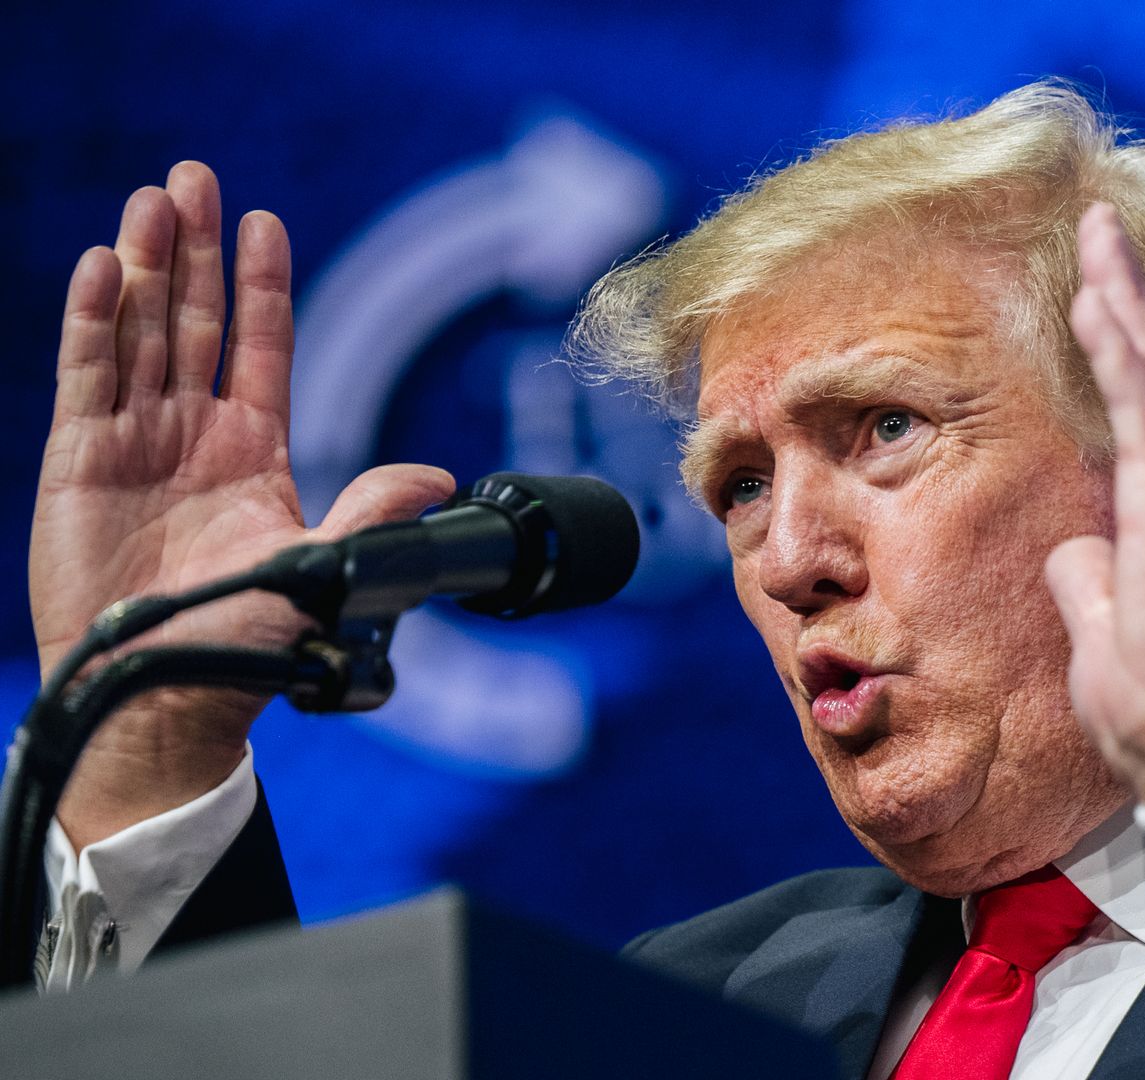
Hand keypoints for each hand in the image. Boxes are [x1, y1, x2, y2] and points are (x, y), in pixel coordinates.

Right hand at [30, 163, 453, 845]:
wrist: (164, 690)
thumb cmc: (246, 637)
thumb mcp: (322, 566)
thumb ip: (371, 513)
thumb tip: (436, 476)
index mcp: (253, 449)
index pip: (261, 345)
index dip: (261, 284)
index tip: (263, 221)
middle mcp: (192, 432)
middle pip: (191, 319)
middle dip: (193, 249)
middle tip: (194, 176)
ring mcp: (133, 440)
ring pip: (136, 331)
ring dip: (141, 264)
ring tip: (152, 198)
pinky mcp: (78, 458)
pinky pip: (86, 376)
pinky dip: (91, 321)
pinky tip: (99, 267)